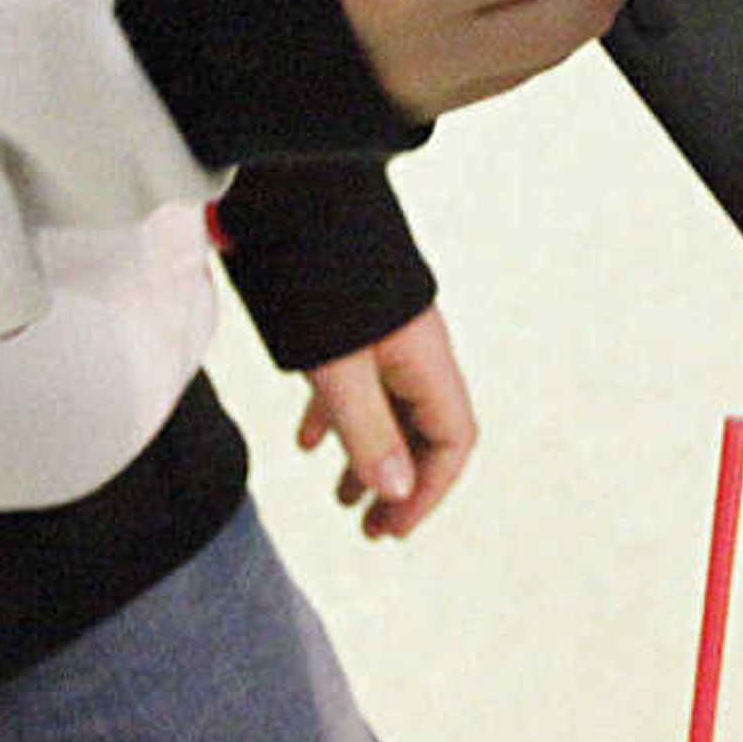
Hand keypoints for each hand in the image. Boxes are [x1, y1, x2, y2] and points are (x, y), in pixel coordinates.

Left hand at [293, 306, 474, 539]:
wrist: (288, 210)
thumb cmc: (316, 283)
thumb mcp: (338, 370)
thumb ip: (367, 430)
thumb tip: (397, 493)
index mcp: (426, 360)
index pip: (453, 438)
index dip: (428, 491)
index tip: (392, 530)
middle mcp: (415, 349)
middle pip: (424, 430)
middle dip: (400, 484)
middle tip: (369, 529)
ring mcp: (386, 336)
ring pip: (389, 411)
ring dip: (368, 458)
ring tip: (340, 499)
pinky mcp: (351, 325)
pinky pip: (357, 383)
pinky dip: (337, 420)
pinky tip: (306, 442)